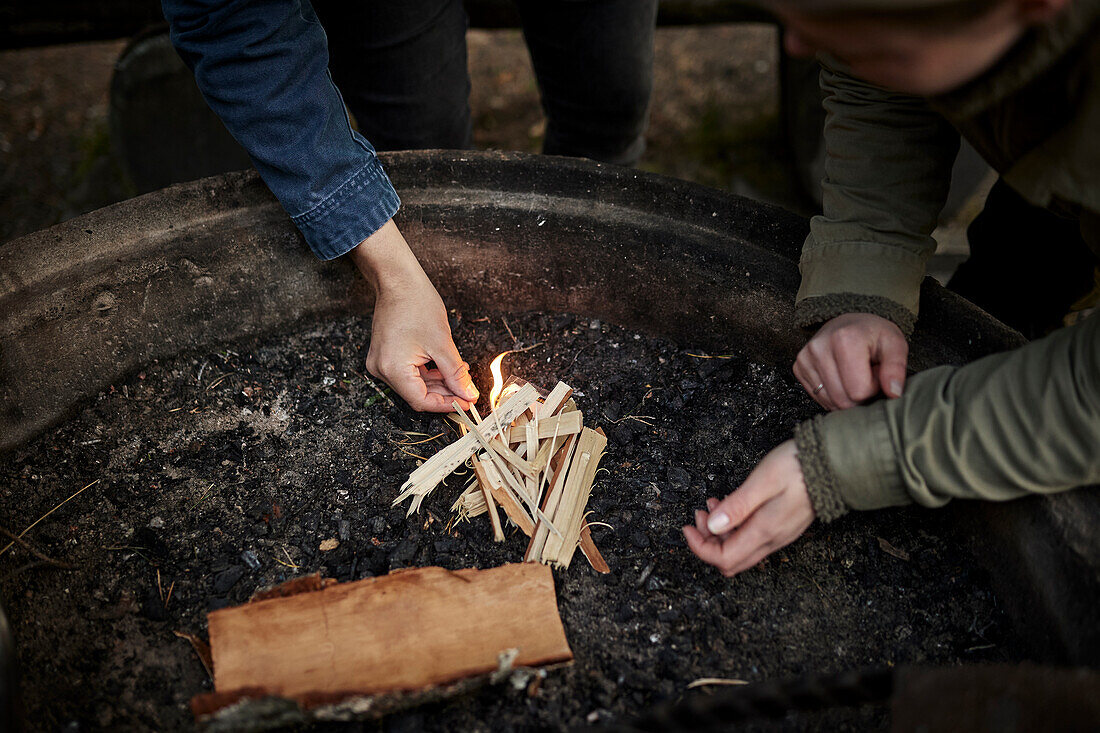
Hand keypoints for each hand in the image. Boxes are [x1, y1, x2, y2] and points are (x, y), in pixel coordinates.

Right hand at [351, 220, 478, 411]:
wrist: (398, 280)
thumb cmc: (416, 304)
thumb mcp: (442, 344)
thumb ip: (456, 374)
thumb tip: (468, 394)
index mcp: (393, 369)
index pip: (421, 401)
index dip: (446, 404)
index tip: (466, 403)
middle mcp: (381, 369)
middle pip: (416, 394)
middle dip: (444, 393)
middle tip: (467, 391)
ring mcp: (380, 362)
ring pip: (413, 384)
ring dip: (437, 383)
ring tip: (459, 376)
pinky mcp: (384, 355)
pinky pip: (407, 372)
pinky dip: (426, 373)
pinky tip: (443, 367)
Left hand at [682, 440, 813, 576]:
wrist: (835, 463)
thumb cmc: (799, 467)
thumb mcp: (762, 481)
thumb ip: (737, 506)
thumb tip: (712, 526)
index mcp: (764, 531)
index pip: (724, 559)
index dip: (699, 547)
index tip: (687, 527)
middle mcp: (772, 540)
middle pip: (730, 560)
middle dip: (707, 542)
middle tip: (699, 515)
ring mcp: (779, 535)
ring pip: (740, 549)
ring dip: (720, 532)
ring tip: (712, 505)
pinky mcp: (782, 527)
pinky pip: (752, 538)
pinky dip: (735, 526)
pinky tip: (730, 505)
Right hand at [793, 313, 907, 409]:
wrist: (849, 324)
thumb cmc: (873, 335)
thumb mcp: (895, 344)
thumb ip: (897, 368)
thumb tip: (893, 393)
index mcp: (843, 339)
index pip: (859, 391)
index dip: (874, 387)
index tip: (876, 372)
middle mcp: (819, 348)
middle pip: (843, 400)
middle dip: (860, 395)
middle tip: (866, 375)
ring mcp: (805, 358)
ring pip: (830, 403)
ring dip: (847, 396)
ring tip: (854, 375)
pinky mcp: (798, 367)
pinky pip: (819, 398)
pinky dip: (833, 395)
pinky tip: (840, 378)